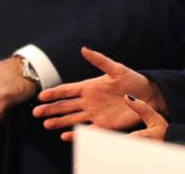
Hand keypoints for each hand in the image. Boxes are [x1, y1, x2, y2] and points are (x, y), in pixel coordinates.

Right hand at [34, 46, 165, 140]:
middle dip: (51, 109)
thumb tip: (84, 48)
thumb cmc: (132, 80)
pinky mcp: (104, 125)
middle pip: (66, 106)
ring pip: (72, 118)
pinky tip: (65, 135)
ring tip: (46, 124)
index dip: (55, 93)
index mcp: (90, 86)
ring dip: (59, 122)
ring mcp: (95, 113)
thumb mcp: (116, 69)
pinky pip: (87, 130)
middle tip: (36, 113)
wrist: (147, 95)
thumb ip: (99, 60)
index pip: (68, 90)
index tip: (41, 96)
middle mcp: (89, 101)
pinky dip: (76, 134)